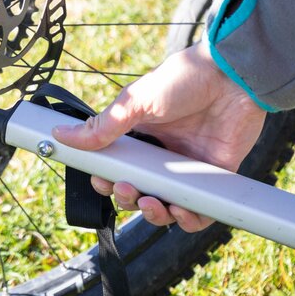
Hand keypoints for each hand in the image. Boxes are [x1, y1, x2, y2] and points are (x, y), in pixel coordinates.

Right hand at [51, 42, 265, 231]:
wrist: (233, 76)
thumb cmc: (185, 79)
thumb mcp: (136, 102)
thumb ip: (102, 126)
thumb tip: (61, 136)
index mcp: (141, 137)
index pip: (116, 169)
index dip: (107, 182)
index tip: (103, 183)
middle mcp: (162, 155)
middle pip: (138, 193)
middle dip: (128, 199)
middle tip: (129, 189)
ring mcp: (188, 168)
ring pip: (166, 207)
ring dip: (155, 214)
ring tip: (153, 203)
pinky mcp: (215, 177)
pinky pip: (200, 211)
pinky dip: (189, 219)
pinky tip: (181, 210)